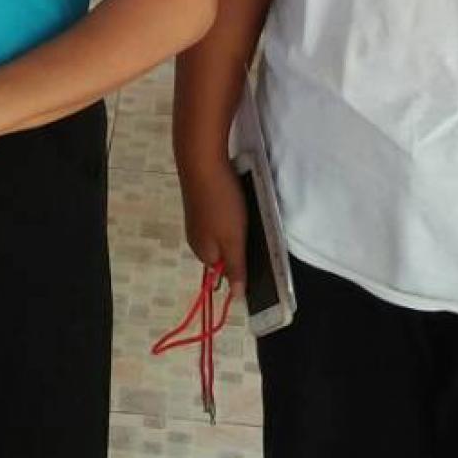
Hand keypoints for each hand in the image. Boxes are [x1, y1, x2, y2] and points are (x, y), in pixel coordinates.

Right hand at [178, 150, 247, 287]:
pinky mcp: (201, 200)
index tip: (260, 255)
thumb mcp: (233, 240)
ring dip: (238, 227)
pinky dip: (231, 211)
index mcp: (202, 251)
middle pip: (224, 250)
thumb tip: (236, 297)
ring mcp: (198, 217)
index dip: (242, 265)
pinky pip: (221, 214)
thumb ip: (235, 268)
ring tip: (250, 214)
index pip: (225, 270)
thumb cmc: (220, 203)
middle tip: (257, 232)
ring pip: (223, 231)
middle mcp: (197, 237)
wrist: (202, 159)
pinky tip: (239, 201)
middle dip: (241, 244)